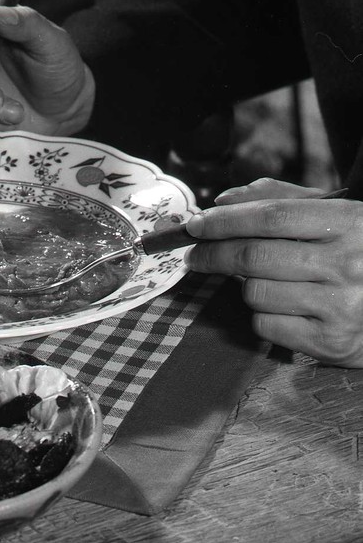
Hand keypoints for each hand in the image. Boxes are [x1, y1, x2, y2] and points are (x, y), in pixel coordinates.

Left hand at [186, 177, 362, 365]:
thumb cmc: (358, 254)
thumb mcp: (336, 216)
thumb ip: (281, 199)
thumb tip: (224, 202)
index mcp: (350, 222)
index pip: (272, 217)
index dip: (226, 220)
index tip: (197, 224)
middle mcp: (348, 263)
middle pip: (254, 257)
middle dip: (213, 254)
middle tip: (195, 254)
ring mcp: (340, 306)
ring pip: (256, 293)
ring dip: (246, 286)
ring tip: (265, 281)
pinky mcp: (330, 343)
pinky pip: (266, 326)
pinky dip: (263, 316)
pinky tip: (284, 308)